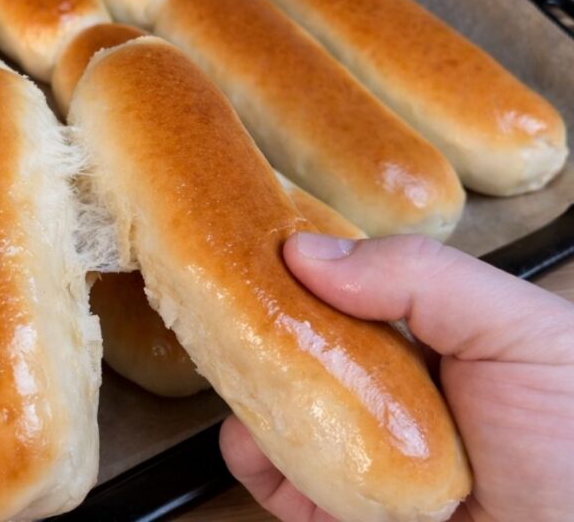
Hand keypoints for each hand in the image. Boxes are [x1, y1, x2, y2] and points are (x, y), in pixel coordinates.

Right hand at [221, 234, 573, 521]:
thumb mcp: (517, 332)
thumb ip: (422, 278)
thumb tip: (308, 251)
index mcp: (429, 338)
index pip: (348, 289)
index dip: (299, 270)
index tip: (256, 251)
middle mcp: (388, 392)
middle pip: (302, 349)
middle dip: (261, 328)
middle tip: (228, 312)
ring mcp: (361, 453)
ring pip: (278, 411)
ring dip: (249, 392)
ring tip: (243, 378)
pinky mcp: (338, 508)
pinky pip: (277, 481)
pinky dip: (251, 459)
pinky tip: (254, 442)